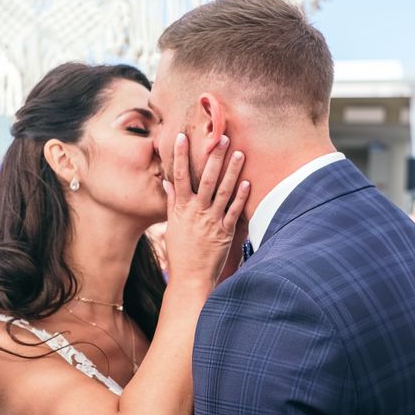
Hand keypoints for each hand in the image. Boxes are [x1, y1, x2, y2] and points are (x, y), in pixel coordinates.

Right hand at [162, 133, 249, 287]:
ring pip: (224, 191)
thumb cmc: (180, 252)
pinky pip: (234, 211)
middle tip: (221, 137)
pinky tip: (247, 182)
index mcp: (181, 208)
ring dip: (232, 171)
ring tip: (239, 153)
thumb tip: (167, 182)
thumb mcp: (172, 226)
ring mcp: (211, 221)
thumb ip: (172, 202)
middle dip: (214, 157)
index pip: (179, 176)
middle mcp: (196, 212)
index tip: (181, 136)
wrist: (190, 277)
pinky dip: (241, 197)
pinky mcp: (225, 232)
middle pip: (206, 179)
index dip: (180, 156)